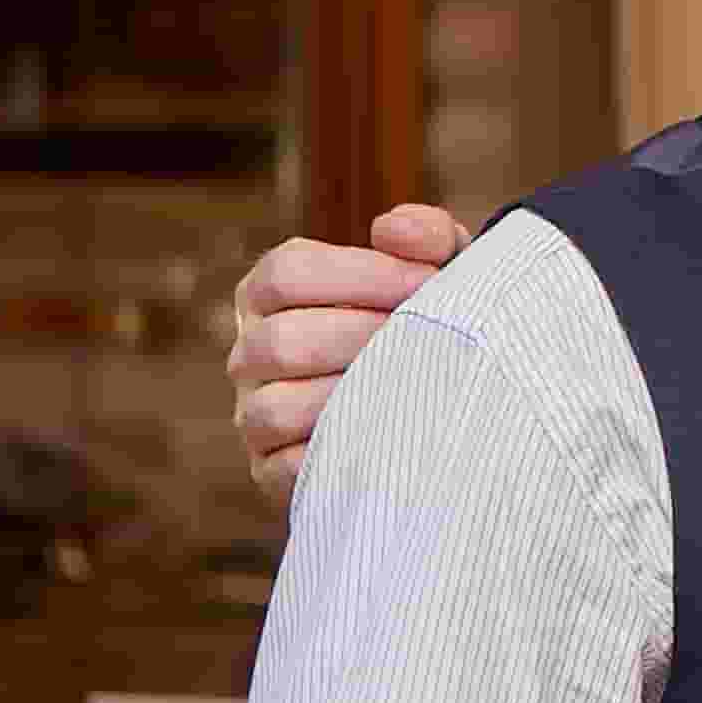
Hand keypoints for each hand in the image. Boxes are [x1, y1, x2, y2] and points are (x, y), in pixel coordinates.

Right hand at [230, 203, 466, 499]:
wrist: (449, 421)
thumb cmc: (433, 330)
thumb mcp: (439, 277)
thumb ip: (429, 239)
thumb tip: (396, 230)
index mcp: (272, 295)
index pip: (284, 273)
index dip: (363, 274)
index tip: (430, 282)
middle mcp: (252, 353)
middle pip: (281, 340)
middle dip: (366, 338)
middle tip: (433, 342)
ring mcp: (255, 415)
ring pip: (275, 407)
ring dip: (354, 397)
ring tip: (417, 389)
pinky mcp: (273, 472)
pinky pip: (288, 468)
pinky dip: (342, 453)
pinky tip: (396, 437)